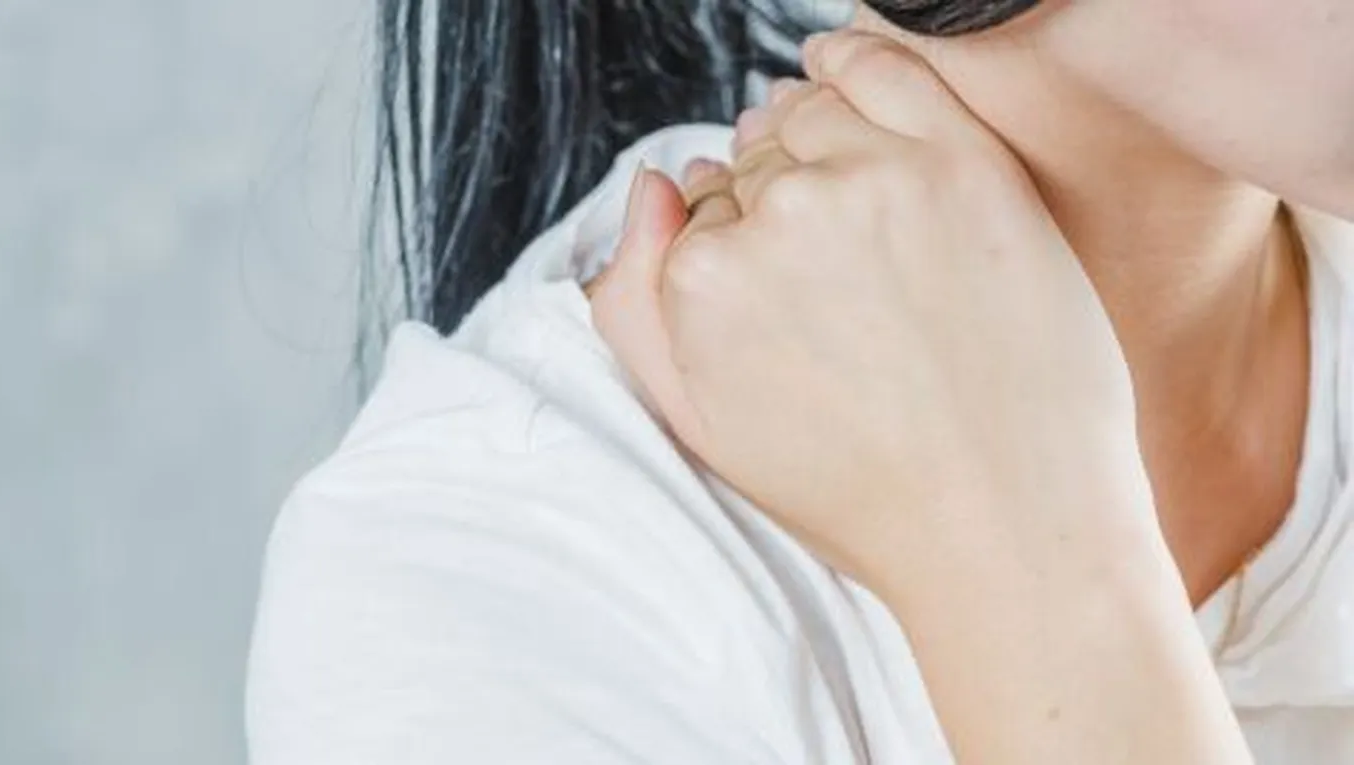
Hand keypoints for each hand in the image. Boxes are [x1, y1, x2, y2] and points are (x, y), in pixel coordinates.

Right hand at [586, 30, 1154, 595]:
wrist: (1001, 523)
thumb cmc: (854, 489)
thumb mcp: (700, 424)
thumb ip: (634, 304)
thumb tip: (652, 188)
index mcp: (704, 279)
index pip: (701, 214)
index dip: (735, 242)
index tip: (774, 274)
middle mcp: (781, 216)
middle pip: (755, 165)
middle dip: (773, 198)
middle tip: (824, 259)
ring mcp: (877, 181)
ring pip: (812, 116)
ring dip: (812, 140)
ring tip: (843, 194)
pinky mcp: (964, 163)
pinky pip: (886, 64)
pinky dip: (852, 53)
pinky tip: (836, 61)